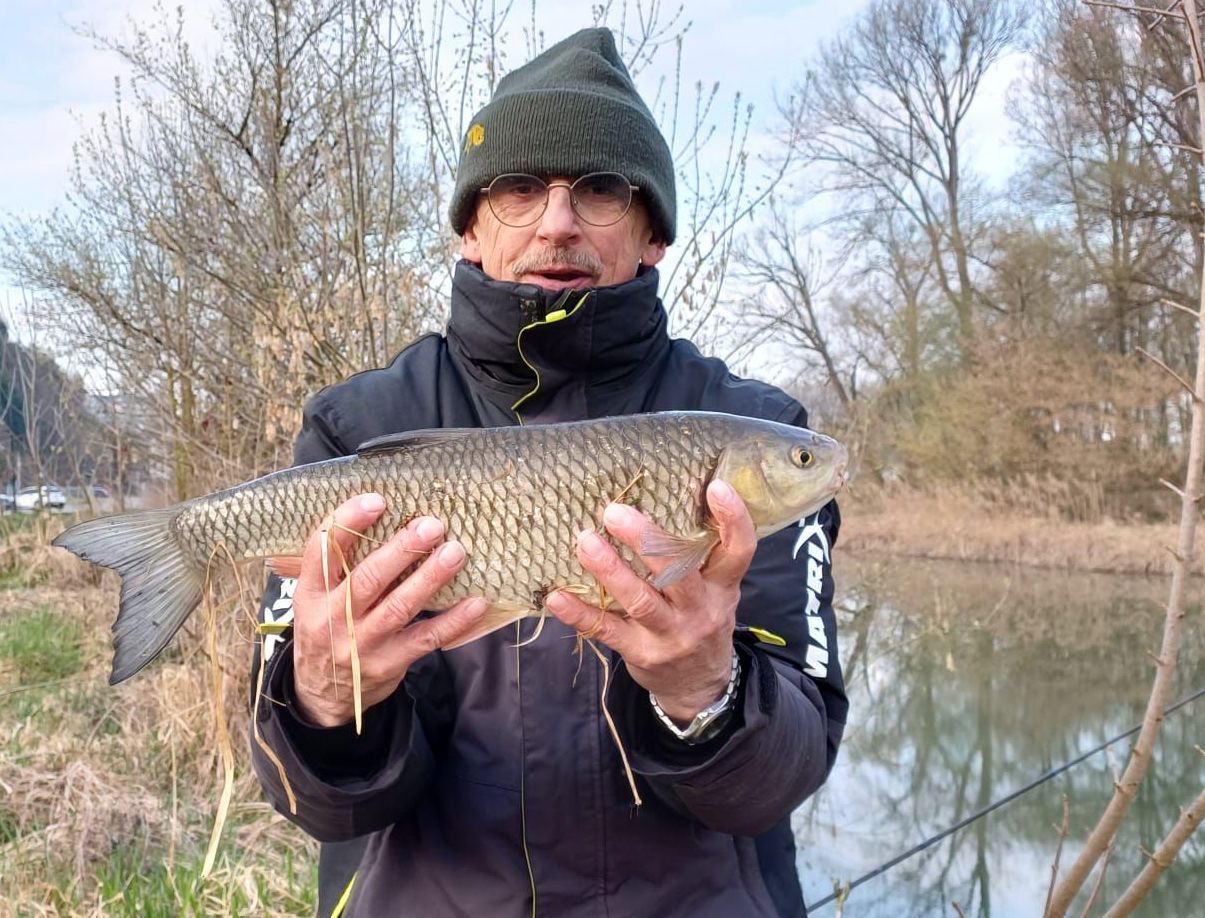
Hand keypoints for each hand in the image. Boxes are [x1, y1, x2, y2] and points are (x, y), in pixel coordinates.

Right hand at [289, 493, 485, 726]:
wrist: (321, 695)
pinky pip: (425, 639)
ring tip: (456, 552)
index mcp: (310, 593)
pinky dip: (453, 621)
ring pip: (398, 607)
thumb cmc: (327, 627)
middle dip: (401, 550)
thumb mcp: (317, 597)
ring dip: (430, 578)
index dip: (348, 523)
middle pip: (367, 580)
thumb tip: (389, 515)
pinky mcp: (388, 664)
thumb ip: (340, 564)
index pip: (321, 552)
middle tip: (432, 525)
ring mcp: (360, 645)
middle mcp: (331, 619)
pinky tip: (475, 602)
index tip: (378, 500)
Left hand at [545, 480, 753, 723]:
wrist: (699, 687)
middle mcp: (700, 609)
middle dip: (646, 541)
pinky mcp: (642, 654)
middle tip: (614, 512)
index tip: (716, 486)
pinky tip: (557, 596)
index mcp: (722, 586)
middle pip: (678, 572)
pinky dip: (580, 614)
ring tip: (583, 542)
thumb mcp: (715, 590)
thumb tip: (661, 495)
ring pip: (640, 601)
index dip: (733, 519)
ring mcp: (671, 635)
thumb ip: (698, 555)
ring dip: (609, 570)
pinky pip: (607, 631)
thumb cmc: (700, 619)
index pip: (739, 551)